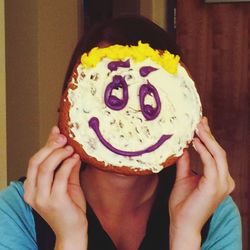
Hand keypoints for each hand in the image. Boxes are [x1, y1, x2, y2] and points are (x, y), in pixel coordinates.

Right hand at [24, 126, 86, 249]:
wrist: (73, 232)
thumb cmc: (70, 208)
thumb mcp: (66, 183)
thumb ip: (66, 167)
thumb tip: (70, 148)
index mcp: (32, 188)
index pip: (34, 161)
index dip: (45, 144)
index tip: (56, 131)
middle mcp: (32, 193)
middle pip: (36, 162)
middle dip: (50, 146)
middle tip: (63, 137)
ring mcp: (42, 198)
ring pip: (45, 168)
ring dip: (58, 154)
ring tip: (70, 147)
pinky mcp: (55, 201)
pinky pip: (60, 177)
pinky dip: (67, 164)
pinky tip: (75, 158)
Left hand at [169, 117, 234, 249]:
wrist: (181, 223)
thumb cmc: (183, 203)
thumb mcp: (183, 177)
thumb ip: (185, 162)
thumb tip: (184, 146)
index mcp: (219, 178)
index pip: (215, 153)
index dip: (209, 137)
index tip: (200, 124)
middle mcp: (224, 180)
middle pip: (218, 151)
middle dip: (208, 134)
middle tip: (199, 121)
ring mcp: (222, 184)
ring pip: (217, 154)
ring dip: (207, 139)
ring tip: (196, 127)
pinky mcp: (215, 186)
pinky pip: (211, 163)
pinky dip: (203, 151)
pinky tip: (194, 142)